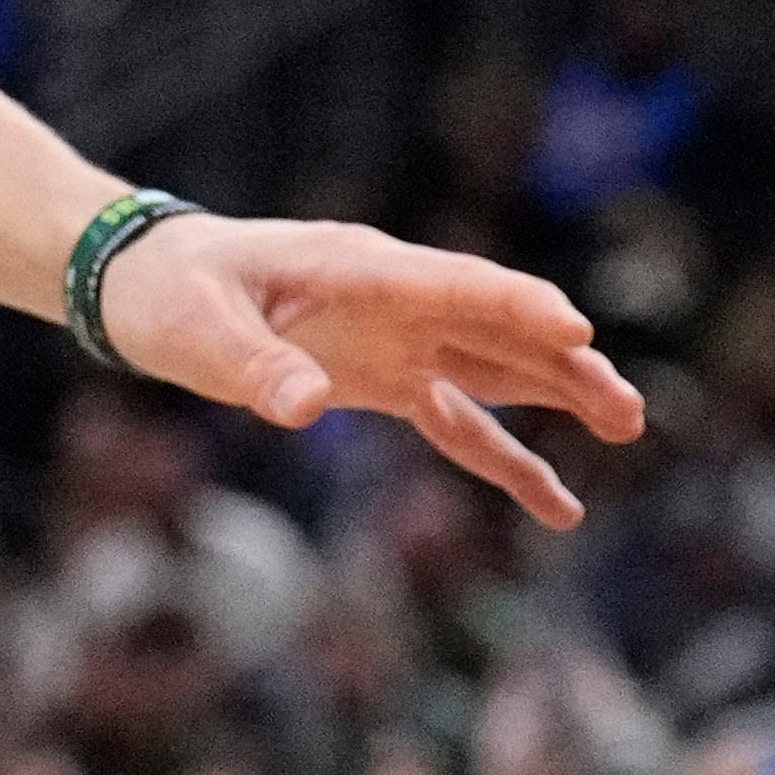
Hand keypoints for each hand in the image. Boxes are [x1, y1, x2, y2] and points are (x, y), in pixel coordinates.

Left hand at [102, 211, 653, 527]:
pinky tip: (559, 505)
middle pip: (497, 330)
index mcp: (359, 269)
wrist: (147, 282)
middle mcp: (395, 300)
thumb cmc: (172, 291)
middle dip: (563, 364)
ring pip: (496, 371)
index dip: (514, 307)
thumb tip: (304, 409)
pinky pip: (460, 424)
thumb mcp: (198, 330)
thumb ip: (254, 366)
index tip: (574, 331)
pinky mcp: (386, 382)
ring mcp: (398, 341)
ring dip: (558, 397)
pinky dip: (507, 460)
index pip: (455, 286)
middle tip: (623, 408)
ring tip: (627, 428)